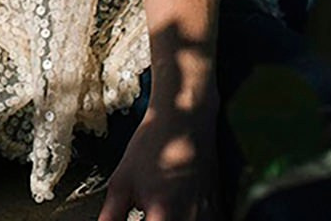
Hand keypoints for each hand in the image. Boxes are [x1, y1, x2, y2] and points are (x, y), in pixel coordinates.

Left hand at [95, 105, 215, 220]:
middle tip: (145, 215)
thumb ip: (111, 216)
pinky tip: (178, 213)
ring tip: (156, 213)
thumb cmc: (151, 147)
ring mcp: (209, 216)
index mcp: (163, 213)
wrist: (184, 120)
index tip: (137, 220)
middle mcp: (190, 218)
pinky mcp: (219, 212)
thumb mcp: (121, 182)